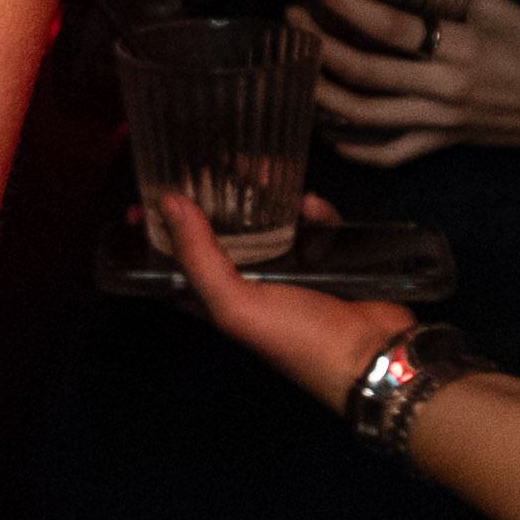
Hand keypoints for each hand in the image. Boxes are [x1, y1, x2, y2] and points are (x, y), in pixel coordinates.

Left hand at [152, 188, 410, 413]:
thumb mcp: (236, 305)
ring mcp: (290, 273)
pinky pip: (313, 227)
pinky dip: (313, 213)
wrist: (375, 354)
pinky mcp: (326, 261)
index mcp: (221, 303)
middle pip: (224, 235)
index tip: (144, 199)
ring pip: (269, 224)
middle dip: (217, 202)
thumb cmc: (299, 339)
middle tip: (210, 165)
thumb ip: (199, 257)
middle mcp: (251, 287)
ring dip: (266, 198)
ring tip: (264, 170)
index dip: (161, 234)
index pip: (179, 264)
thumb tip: (167, 203)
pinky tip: (312, 206)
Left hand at [302, 0, 519, 165]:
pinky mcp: (445, 143)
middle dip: (319, 45)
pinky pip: (390, 154)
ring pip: (365, 117)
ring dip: (323, 92)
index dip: (344, 3)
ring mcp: (442, 122)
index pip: (388, 26)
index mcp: (462, 48)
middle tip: (293, 18)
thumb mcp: (499, 8)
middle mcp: (445, 89)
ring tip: (299, 66)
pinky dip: (354, 147)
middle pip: (365, 73)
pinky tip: (329, 130)